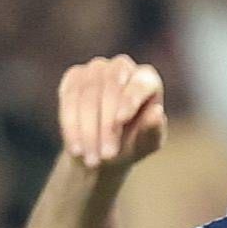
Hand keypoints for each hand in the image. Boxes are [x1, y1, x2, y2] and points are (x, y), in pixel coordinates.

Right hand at [57, 57, 166, 172]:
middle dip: (106, 122)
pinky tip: (75, 149)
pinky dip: (72, 126)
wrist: (103, 150)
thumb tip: (157, 112)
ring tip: (92, 160)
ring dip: (88, 129)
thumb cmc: (132, 144)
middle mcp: (122, 67)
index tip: (120, 120)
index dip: (130, 99)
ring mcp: (97, 69)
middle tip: (107, 155)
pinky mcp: (74, 77)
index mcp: (147, 79)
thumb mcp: (146, 143)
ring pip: (88, 93)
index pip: (140, 83)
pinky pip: (69, 97)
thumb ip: (153, 129)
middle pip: (111, 86)